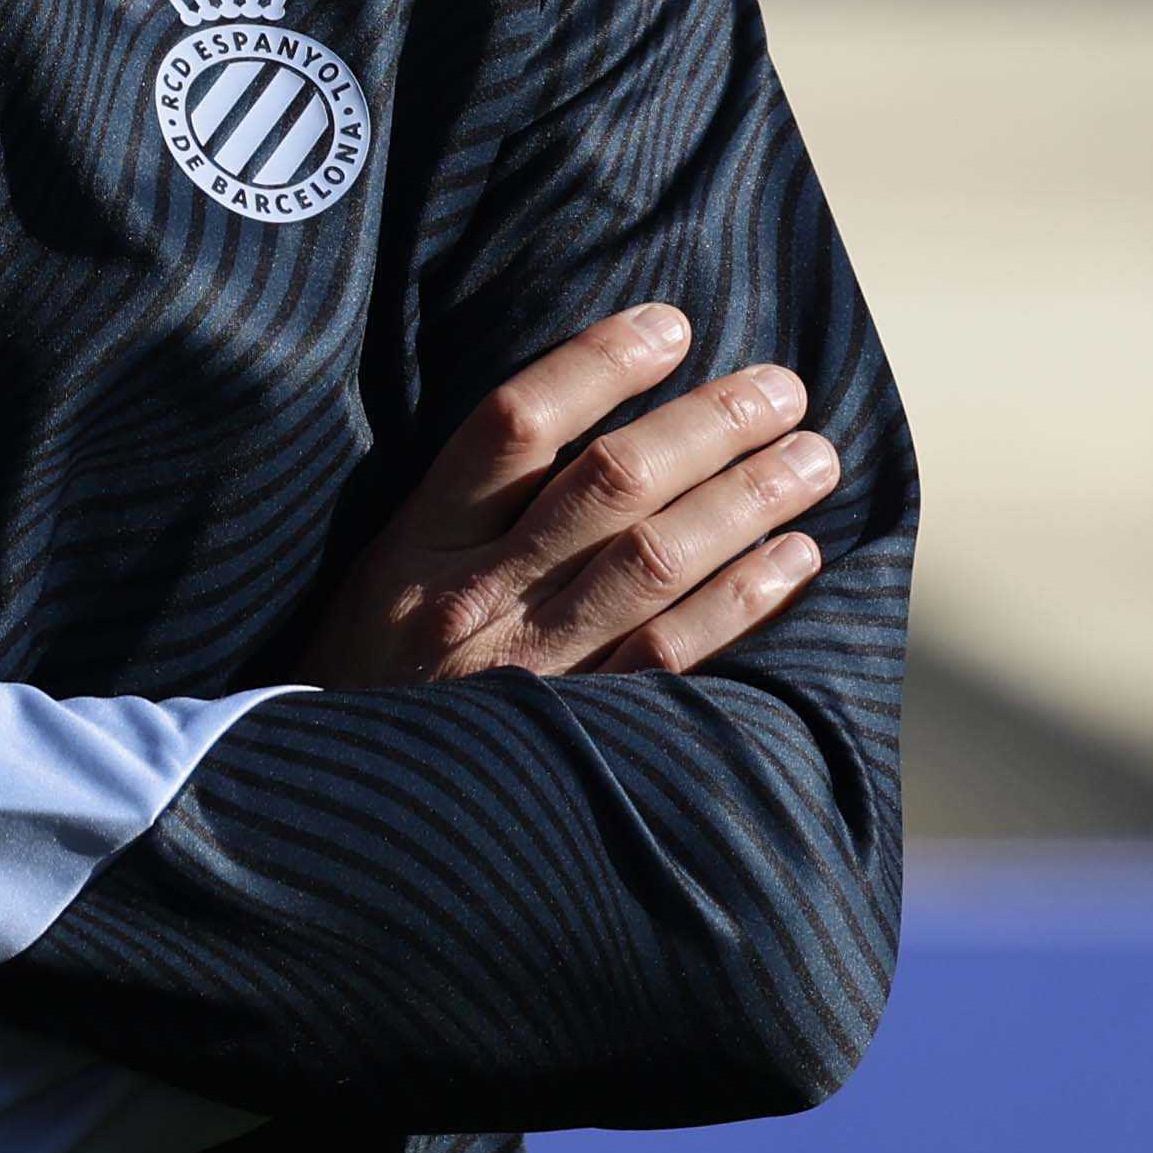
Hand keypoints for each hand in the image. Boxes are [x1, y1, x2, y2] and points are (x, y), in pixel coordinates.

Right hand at [302, 303, 833, 690]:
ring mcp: (530, 674)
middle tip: (784, 389)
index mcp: (417, 546)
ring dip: (747, 500)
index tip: (674, 326)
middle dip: (709, 425)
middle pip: (608, 484)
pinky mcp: (577, 739)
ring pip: (654, 560)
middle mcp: (475, 602)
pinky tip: (797, 558)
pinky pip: (674, 655)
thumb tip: (588, 413)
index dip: (599, 365)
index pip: (513, 425)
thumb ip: (467, 506)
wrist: (338, 826)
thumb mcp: (384, 576)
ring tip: (814, 458)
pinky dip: (743, 599)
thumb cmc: (369, 677)